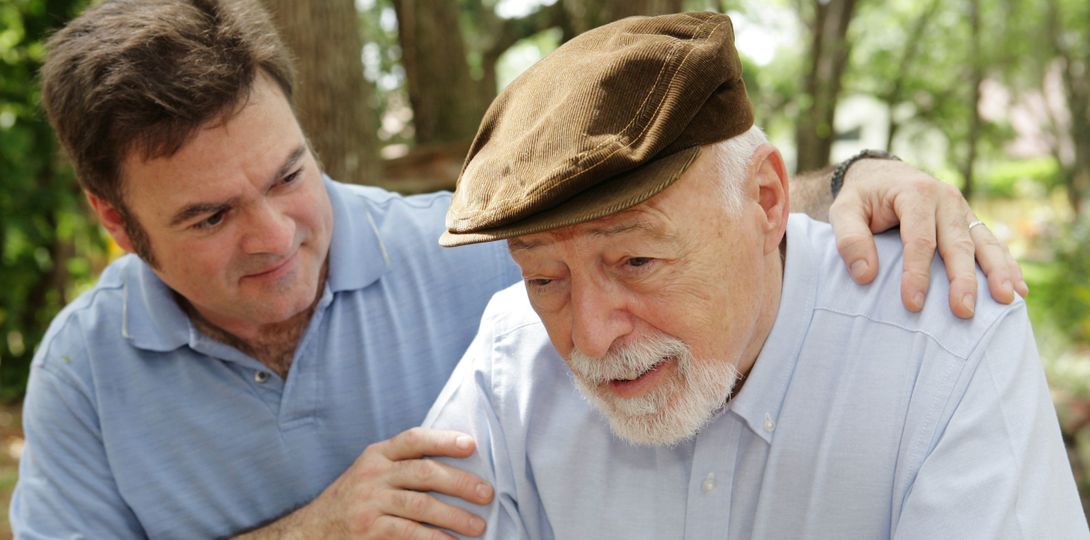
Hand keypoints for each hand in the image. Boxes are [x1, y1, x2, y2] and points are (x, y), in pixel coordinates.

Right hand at [237, 428, 491, 538]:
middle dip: (460, 483)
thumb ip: (402, 465)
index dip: (443, 439)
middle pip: (424, 473)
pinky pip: (409, 534)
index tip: (471, 444)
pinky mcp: (369, 532)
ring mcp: (369, 504)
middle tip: (486, 493)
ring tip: (478, 526)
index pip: (414, 439)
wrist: (311, 532)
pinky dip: (434, 539)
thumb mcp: (371, 473)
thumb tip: (457, 466)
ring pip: (421, 506)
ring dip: (454, 517)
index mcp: (377, 455)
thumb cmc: (353, 501)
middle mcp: (372, 475)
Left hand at [828, 158, 1027, 318]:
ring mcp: (962, 210)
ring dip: (998, 272)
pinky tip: (1018, 289)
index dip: (917, 273)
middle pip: (957, 244)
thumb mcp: (843, 210)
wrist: (882, 175)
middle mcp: (946, 199)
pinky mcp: (970, 222)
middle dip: (962, 279)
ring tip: (1007, 299)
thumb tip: (865, 275)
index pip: (919, 240)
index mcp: (916, 193)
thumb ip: (849, 239)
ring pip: (984, 243)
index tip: (913, 304)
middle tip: (963, 311)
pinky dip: (1006, 266)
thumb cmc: (862, 198)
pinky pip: (992, 244)